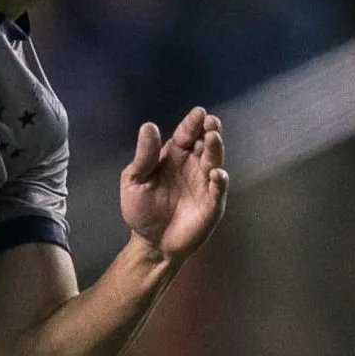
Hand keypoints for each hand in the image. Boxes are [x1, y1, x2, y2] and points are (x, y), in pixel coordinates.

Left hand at [120, 107, 227, 262]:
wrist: (150, 242)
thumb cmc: (141, 210)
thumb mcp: (135, 180)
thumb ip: (144, 156)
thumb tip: (149, 126)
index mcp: (174, 156)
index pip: (186, 134)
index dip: (192, 123)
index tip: (199, 113)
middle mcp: (193, 166)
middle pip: (205, 144)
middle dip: (209, 131)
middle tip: (211, 121)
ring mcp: (204, 184)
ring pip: (214, 161)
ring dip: (216, 149)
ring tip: (213, 138)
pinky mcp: (212, 205)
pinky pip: (218, 190)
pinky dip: (219, 181)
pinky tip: (216, 174)